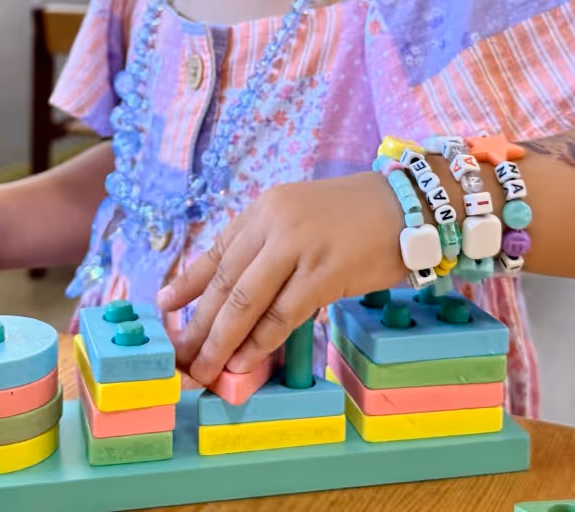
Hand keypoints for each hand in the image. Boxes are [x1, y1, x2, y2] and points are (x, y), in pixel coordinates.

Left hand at [157, 174, 407, 385]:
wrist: (410, 205)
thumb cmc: (356, 217)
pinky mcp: (326, 271)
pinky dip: (261, 341)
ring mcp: (300, 246)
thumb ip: (269, 248)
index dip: (186, 283)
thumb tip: (236, 296)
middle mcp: (275, 223)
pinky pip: (284, 313)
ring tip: (204, 369)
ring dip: (221, 341)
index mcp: (264, 209)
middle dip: (197, 324)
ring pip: (246, 301)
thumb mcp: (301, 218)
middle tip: (180, 356)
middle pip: (224, 282)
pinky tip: (245, 360)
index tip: (163, 309)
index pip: (216, 251)